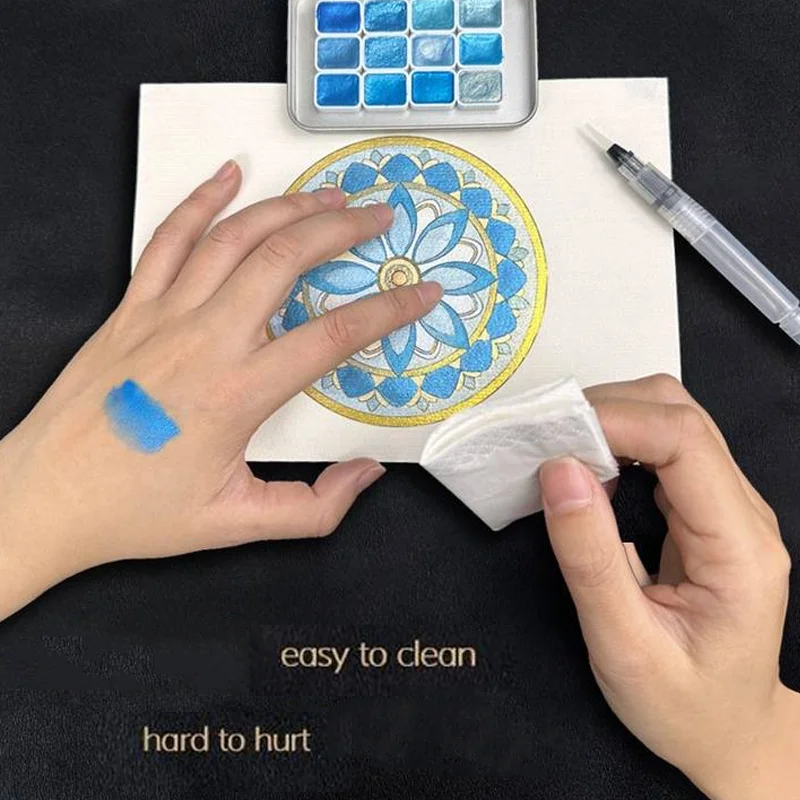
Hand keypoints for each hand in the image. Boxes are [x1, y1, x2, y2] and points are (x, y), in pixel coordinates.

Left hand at [0, 160, 441, 620]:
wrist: (45, 498)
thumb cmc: (135, 512)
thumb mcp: (235, 524)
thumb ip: (313, 508)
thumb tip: (364, 474)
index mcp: (237, 393)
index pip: (332, 336)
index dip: (388, 311)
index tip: (421, 294)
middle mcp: (202, 340)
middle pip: (285, 261)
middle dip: (342, 230)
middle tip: (379, 217)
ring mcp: (161, 315)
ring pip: (233, 238)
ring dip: (287, 209)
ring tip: (329, 197)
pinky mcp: (130, 308)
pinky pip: (168, 239)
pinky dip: (200, 200)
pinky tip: (229, 176)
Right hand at [538, 374, 798, 799]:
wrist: (728, 733)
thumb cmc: (681, 705)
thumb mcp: (623, 646)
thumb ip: (589, 558)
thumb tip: (559, 469)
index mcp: (738, 548)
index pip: (685, 442)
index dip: (616, 420)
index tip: (550, 433)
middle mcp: (744, 513)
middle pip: (683, 415)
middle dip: (608, 409)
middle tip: (543, 436)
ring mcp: (729, 507)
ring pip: (674, 420)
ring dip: (611, 418)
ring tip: (556, 446)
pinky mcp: (706, 511)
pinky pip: (664, 448)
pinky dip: (617, 440)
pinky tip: (583, 463)